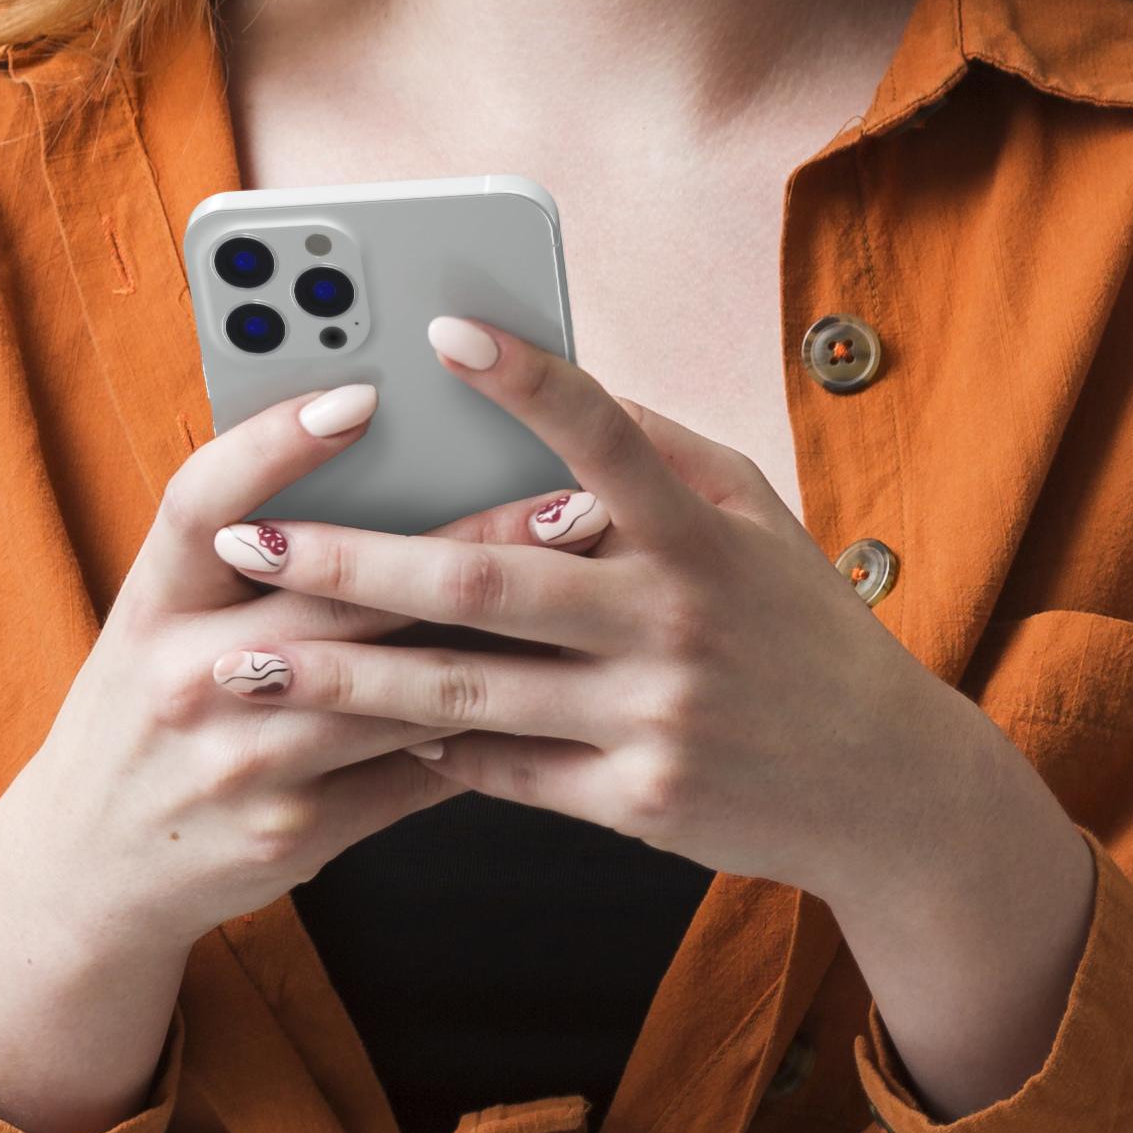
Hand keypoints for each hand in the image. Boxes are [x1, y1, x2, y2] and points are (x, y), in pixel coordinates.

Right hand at [0, 370, 611, 1132]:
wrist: (91, 870)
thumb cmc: (150, 707)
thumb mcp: (159, 619)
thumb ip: (238, 551)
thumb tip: (373, 446)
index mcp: (150, 604)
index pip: (203, 500)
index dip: (279, 442)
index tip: (367, 393)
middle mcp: (187, 677)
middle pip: (343, 592)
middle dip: (471, 544)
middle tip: (573, 498)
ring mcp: (245, 763)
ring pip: (400, 686)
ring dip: (504, 638)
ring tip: (595, 589)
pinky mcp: (297, 832)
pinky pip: (414, 771)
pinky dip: (483, 727)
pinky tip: (554, 685)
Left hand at [197, 313, 1010, 917]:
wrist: (886, 788)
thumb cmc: (800, 626)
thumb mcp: (755, 518)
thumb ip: (658, 451)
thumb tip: (560, 384)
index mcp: (700, 531)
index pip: (605, 435)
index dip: (526, 379)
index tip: (438, 331)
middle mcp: (675, 618)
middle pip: (485, 583)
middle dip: (352, 561)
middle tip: (249, 541)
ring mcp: (652, 717)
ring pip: (468, 693)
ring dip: (345, 676)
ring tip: (246, 661)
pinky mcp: (637, 802)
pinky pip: (504, 770)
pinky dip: (426, 748)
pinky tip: (349, 726)